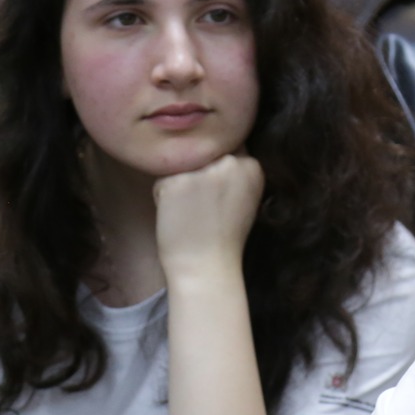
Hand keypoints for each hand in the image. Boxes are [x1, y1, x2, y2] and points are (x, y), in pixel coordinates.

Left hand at [154, 152, 263, 281]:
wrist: (207, 266)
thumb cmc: (224, 237)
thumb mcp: (245, 197)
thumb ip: (236, 171)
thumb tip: (215, 150)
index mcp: (252, 166)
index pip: (226, 148)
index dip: (216, 168)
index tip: (217, 195)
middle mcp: (230, 163)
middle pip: (202, 154)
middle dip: (198, 173)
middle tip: (204, 207)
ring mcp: (202, 171)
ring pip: (181, 166)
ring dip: (180, 184)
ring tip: (191, 212)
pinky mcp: (176, 181)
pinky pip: (162, 181)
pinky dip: (163, 198)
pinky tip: (178, 217)